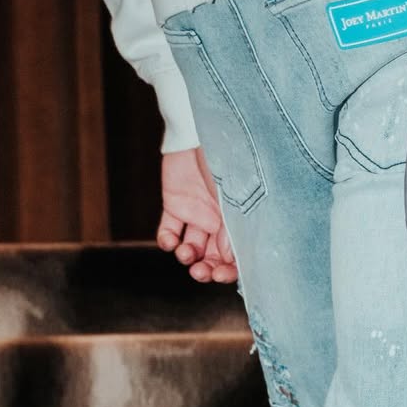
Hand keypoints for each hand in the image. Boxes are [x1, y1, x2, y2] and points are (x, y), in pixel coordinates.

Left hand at [157, 147, 237, 283]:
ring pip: (191, 248)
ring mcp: (196, 213)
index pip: (237, 254)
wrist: (202, 132)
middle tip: (200, 272)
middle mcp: (218, 220)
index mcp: (239, 219)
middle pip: (213, 256)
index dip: (230, 270)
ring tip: (185, 252)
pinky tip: (170, 242)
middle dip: (207, 269)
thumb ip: (234, 227)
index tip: (221, 274)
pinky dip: (167, 241)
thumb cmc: (229, 159)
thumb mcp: (236, 197)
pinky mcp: (175, 204)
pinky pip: (169, 230)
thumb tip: (230, 257)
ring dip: (187, 257)